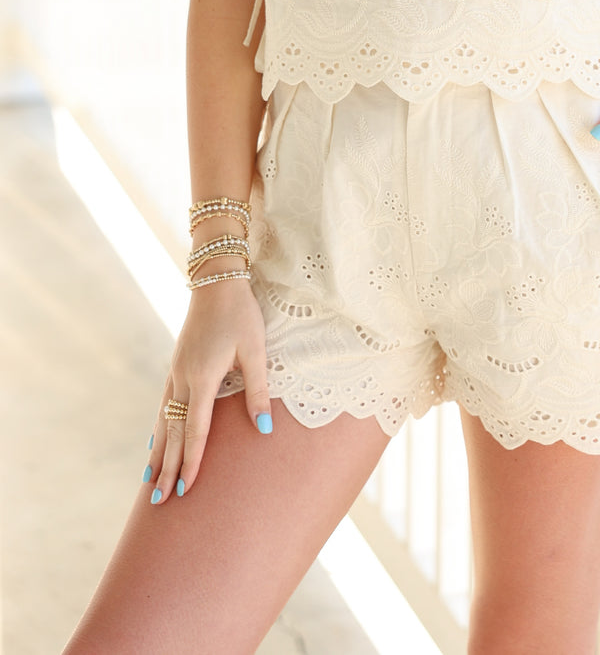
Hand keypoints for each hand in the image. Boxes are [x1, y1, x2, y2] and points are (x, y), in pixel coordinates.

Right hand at [143, 279, 272, 504]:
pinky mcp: (176, 364)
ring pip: (163, 420)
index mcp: (202, 378)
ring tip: (149, 481)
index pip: (195, 430)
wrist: (216, 282)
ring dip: (158, 452)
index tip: (185, 489)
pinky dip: (158, 428)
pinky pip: (163, 404)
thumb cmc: (241, 314)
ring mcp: (175, 371)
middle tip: (159, 503)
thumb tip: (265, 428)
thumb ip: (257, 390)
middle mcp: (182, 378)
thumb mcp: (255, 350)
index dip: (190, 461)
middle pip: (173, 432)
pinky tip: (156, 439)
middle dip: (166, 468)